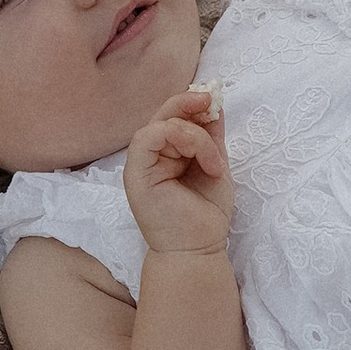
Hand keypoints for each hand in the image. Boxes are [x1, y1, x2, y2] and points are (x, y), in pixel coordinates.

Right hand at [123, 86, 234, 257]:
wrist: (198, 248)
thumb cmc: (206, 213)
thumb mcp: (215, 163)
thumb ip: (211, 135)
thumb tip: (214, 103)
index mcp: (167, 152)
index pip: (173, 116)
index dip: (192, 103)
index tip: (215, 102)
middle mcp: (151, 155)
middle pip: (163, 113)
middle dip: (188, 103)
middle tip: (210, 101)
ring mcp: (140, 163)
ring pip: (160, 124)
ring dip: (194, 134)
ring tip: (213, 161)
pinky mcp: (134, 173)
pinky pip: (148, 137)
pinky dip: (181, 138)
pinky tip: (203, 160)